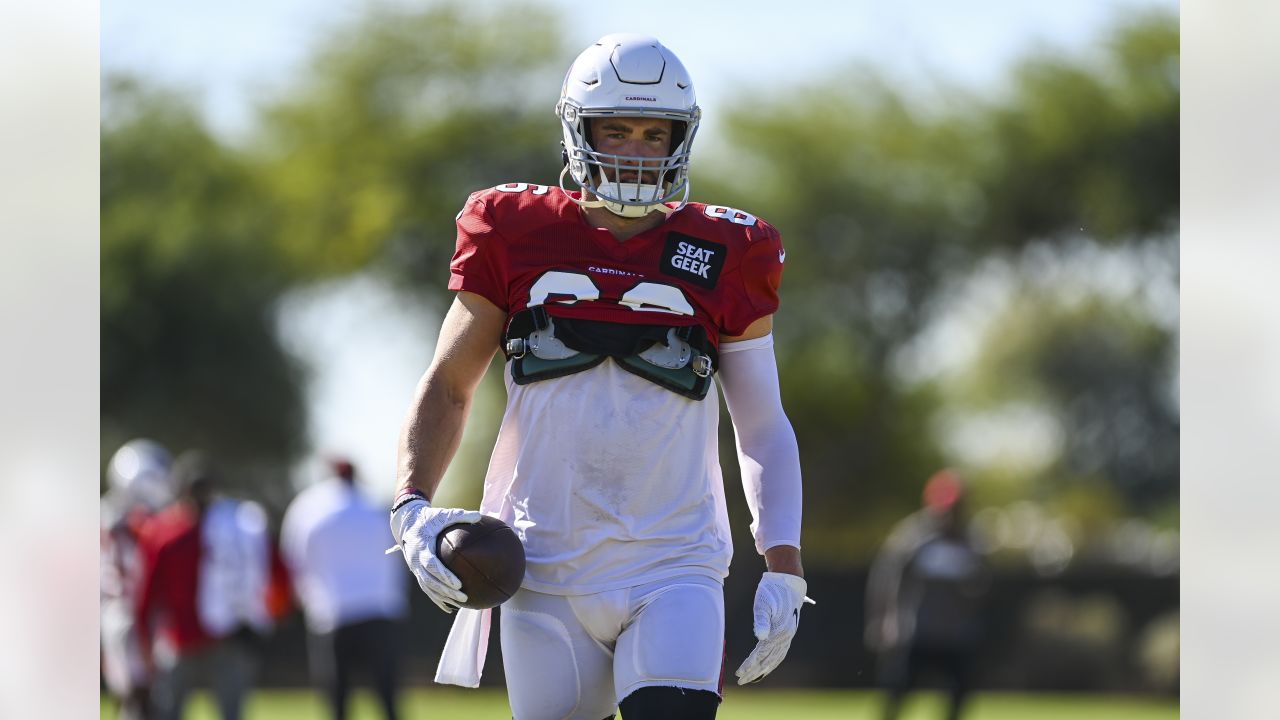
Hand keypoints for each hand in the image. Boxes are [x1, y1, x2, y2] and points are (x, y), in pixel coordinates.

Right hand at [391, 497, 482, 612]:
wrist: (407, 522)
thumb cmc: (429, 518)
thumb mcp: (443, 514)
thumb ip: (460, 515)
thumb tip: (479, 516)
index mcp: (421, 547)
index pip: (432, 565)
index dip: (444, 575)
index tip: (458, 583)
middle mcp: (415, 560)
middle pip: (430, 581)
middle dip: (446, 591)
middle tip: (464, 597)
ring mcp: (414, 568)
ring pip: (428, 587)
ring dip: (443, 597)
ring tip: (461, 603)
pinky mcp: (417, 572)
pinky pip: (427, 588)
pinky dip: (437, 598)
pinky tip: (450, 607)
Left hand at [735, 572, 813, 684]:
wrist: (788, 581)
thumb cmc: (771, 591)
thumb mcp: (763, 602)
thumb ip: (761, 620)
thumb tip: (760, 637)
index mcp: (778, 631)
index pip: (761, 654)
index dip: (750, 665)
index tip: (739, 673)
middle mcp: (785, 636)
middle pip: (768, 660)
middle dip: (754, 672)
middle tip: (742, 680)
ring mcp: (788, 635)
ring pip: (775, 658)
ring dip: (763, 669)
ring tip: (752, 677)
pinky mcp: (788, 632)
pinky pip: (780, 653)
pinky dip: (772, 662)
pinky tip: (767, 665)